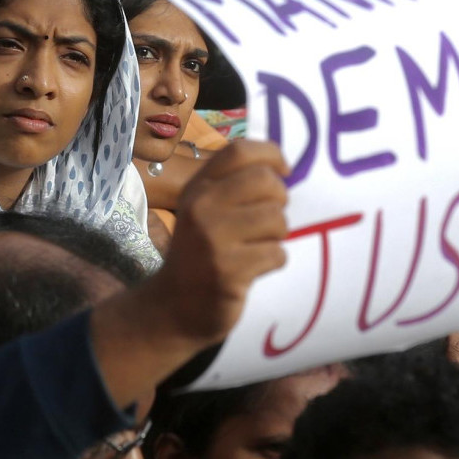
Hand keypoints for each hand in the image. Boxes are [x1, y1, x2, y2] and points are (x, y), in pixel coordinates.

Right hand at [147, 140, 288, 342]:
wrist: (174, 307)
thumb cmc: (199, 253)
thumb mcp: (204, 211)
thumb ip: (233, 187)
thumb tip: (280, 169)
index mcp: (197, 188)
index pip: (239, 151)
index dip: (270, 153)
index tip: (283, 169)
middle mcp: (202, 207)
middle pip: (265, 181)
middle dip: (280, 200)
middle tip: (271, 217)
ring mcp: (213, 240)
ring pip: (277, 219)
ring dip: (278, 235)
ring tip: (259, 244)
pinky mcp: (228, 271)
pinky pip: (277, 254)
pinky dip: (274, 261)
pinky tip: (254, 268)